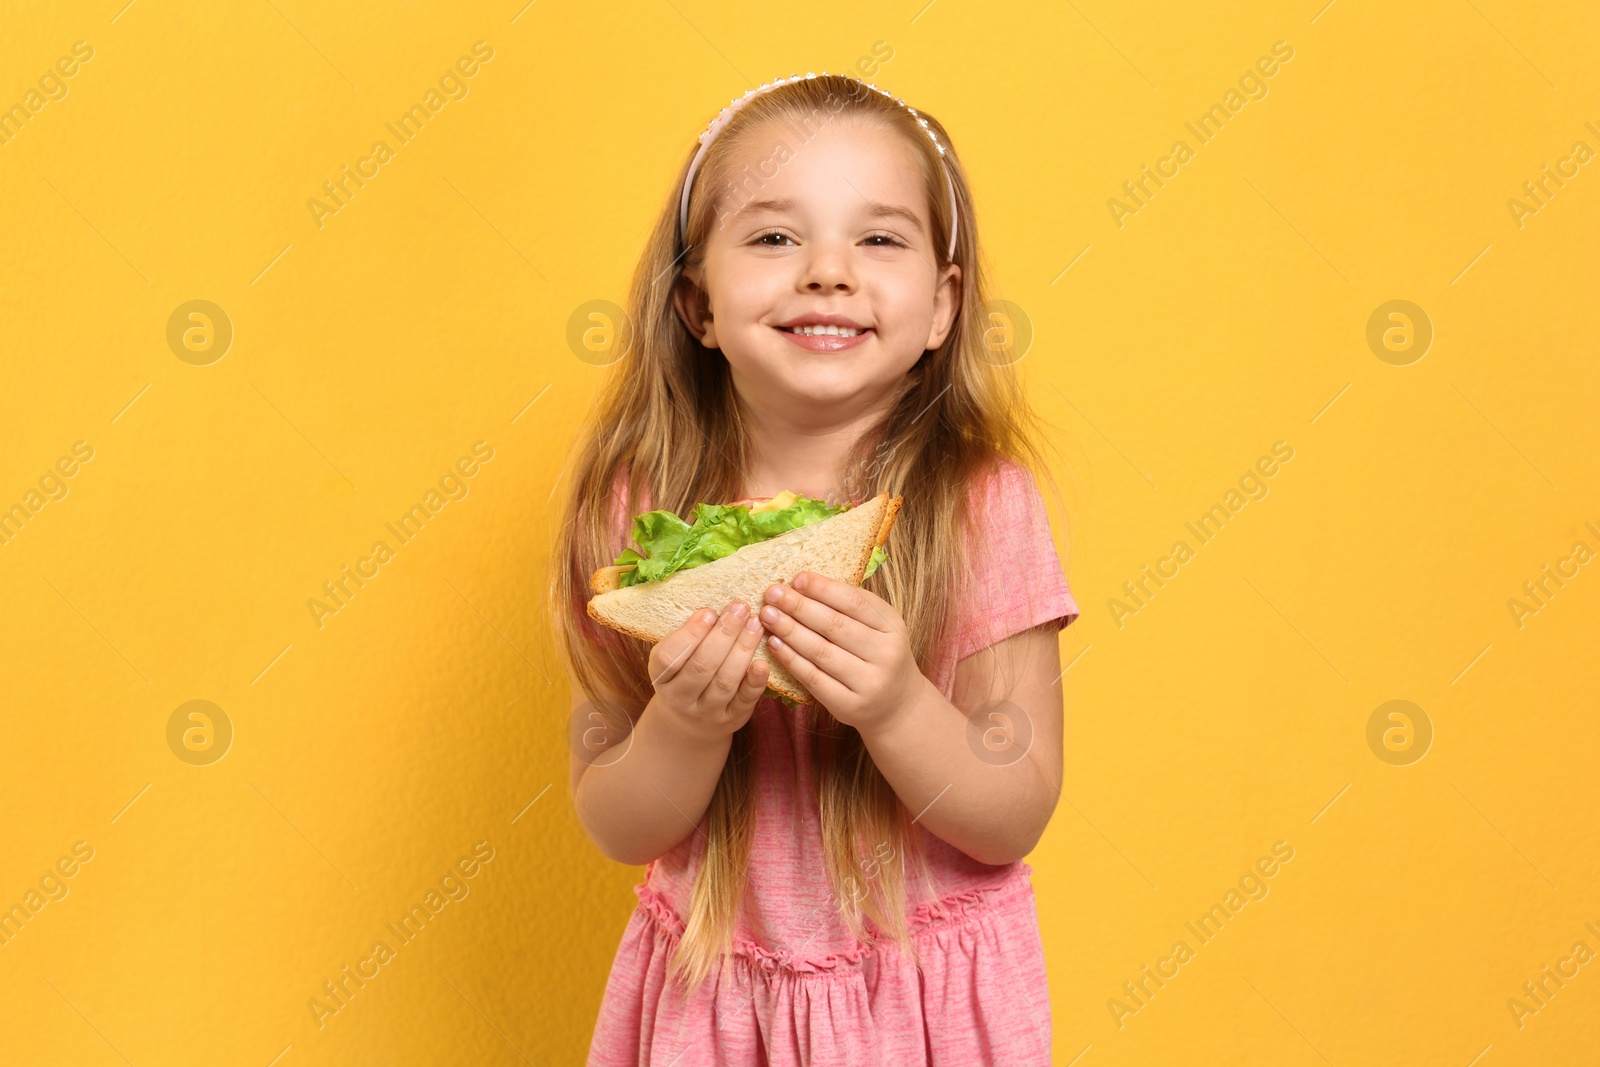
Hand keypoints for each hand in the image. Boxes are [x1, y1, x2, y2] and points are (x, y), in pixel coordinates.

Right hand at [647, 601, 768, 744]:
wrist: (689, 723)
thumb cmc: (683, 677)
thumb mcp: (675, 660)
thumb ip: (688, 638)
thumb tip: (717, 609)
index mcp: (661, 677)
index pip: (670, 657)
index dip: (690, 634)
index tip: (709, 611)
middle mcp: (680, 698)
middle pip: (701, 667)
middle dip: (723, 634)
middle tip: (740, 608)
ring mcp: (707, 712)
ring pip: (725, 681)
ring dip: (742, 650)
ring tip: (755, 624)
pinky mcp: (732, 720)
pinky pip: (744, 701)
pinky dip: (755, 681)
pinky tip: (763, 662)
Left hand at [759, 571, 928, 731]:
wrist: (897, 707)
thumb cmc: (879, 656)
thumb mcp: (879, 628)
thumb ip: (850, 607)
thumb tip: (804, 584)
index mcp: (892, 628)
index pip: (854, 602)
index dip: (823, 589)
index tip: (797, 578)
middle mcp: (885, 655)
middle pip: (834, 626)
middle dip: (799, 606)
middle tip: (773, 593)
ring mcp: (868, 683)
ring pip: (820, 651)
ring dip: (789, 630)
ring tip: (767, 615)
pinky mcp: (848, 705)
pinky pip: (813, 678)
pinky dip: (791, 659)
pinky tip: (774, 644)